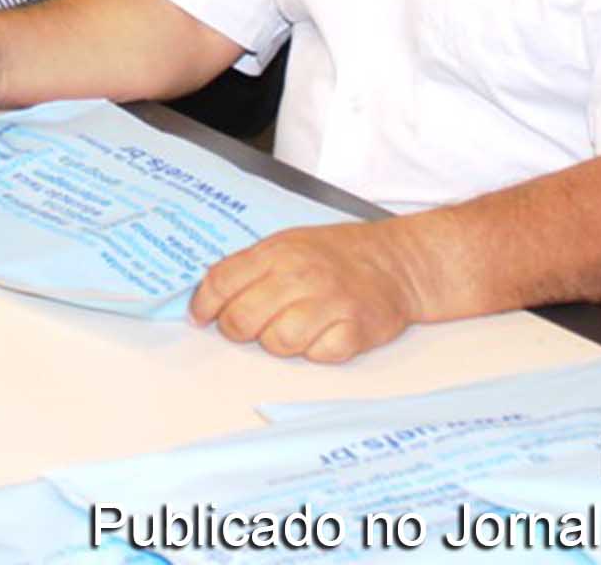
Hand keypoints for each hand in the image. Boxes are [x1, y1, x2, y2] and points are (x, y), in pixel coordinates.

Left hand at [188, 219, 432, 363]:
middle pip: (243, 318)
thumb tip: (207, 296)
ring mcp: (331, 303)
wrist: (398, 261)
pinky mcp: (356, 330)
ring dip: (277, 343)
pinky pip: (318, 356)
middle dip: (238, 329)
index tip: (202, 317)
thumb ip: (249, 266)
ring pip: (277, 343)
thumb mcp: (287, 244)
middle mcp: (302, 275)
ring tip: (289, 328)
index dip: (204, 305)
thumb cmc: (336, 254)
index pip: (222, 282)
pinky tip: (321, 334)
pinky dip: (315, 352)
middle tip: (248, 327)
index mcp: (278, 252)